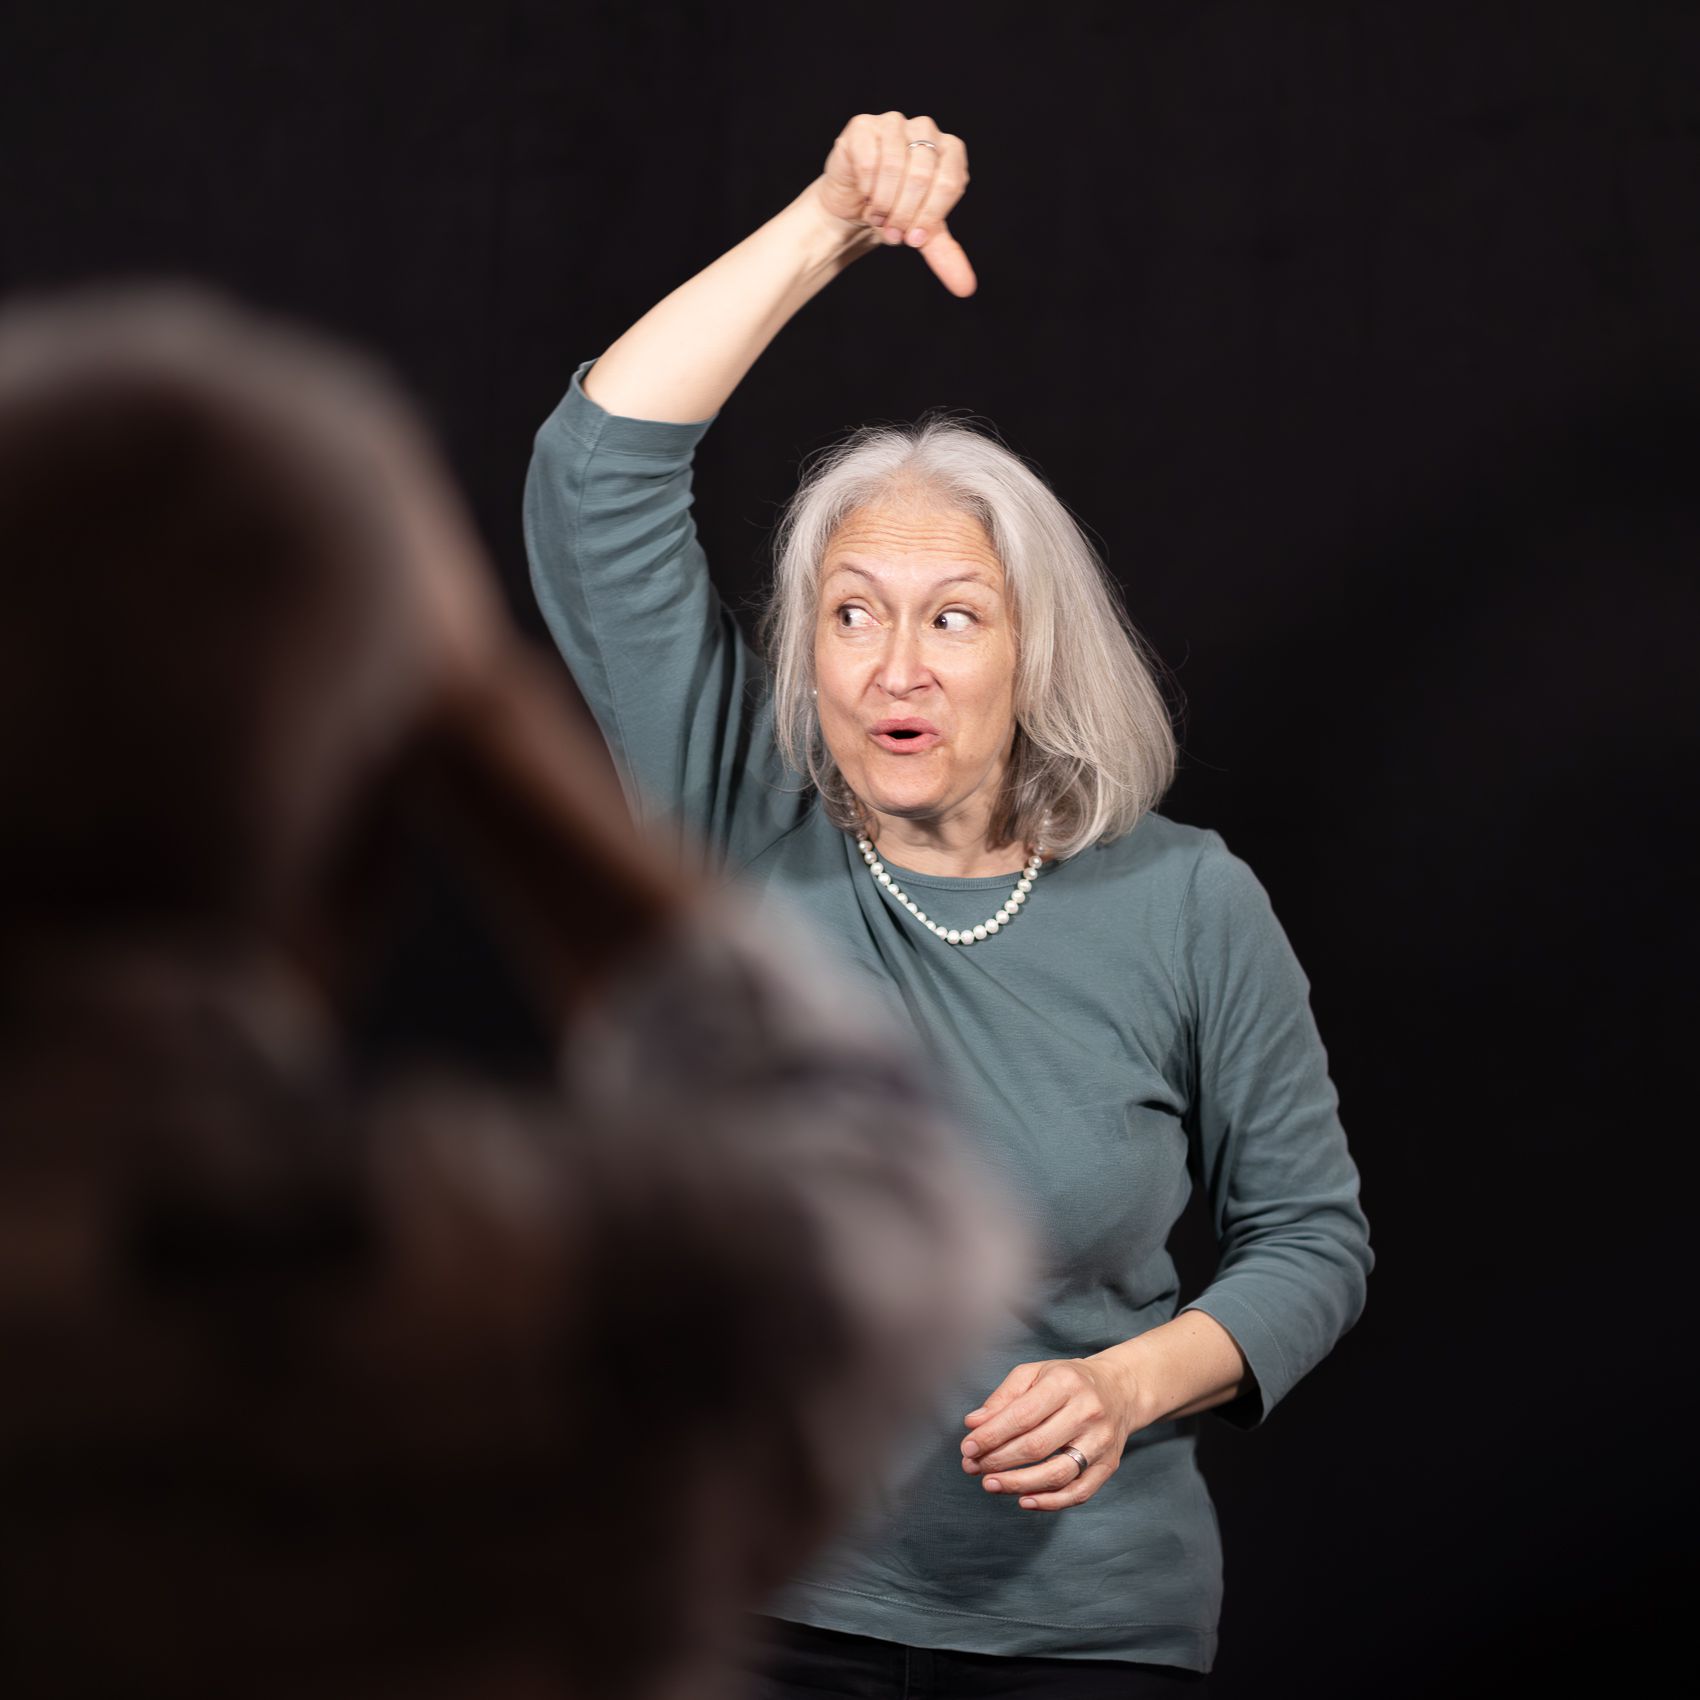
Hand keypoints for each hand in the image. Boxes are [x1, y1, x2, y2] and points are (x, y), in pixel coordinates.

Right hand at [815, 111, 975, 297]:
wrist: (856, 206)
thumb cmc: (895, 213)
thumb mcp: (923, 235)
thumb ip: (946, 255)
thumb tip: (966, 288)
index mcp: (950, 151)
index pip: (950, 181)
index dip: (931, 216)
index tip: (915, 238)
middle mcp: (926, 130)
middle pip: (922, 175)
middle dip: (905, 214)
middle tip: (893, 232)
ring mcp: (894, 123)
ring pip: (894, 166)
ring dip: (884, 204)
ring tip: (878, 217)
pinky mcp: (863, 126)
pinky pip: (868, 160)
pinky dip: (866, 188)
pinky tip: (864, 195)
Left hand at [959, 1355, 1140, 1511]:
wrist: (1119, 1391)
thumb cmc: (1066, 1381)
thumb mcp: (1034, 1374)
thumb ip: (1003, 1397)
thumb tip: (973, 1423)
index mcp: (1065, 1383)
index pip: (1023, 1415)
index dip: (992, 1435)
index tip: (967, 1447)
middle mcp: (1087, 1412)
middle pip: (1037, 1446)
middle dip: (998, 1460)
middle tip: (971, 1467)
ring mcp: (1101, 1442)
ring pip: (1057, 1474)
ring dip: (1018, 1484)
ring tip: (990, 1484)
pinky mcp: (1109, 1465)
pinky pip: (1078, 1492)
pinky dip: (1050, 1502)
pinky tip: (1024, 1500)